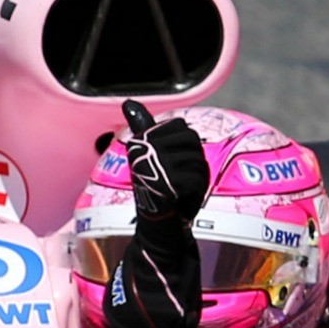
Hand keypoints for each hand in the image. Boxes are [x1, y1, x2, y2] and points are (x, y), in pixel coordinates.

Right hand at [125, 113, 207, 230]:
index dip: (186, 146)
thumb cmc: (156, 187)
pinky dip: (196, 191)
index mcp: (141, 140)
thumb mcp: (148, 154)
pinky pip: (199, 178)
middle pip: (193, 141)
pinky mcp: (170, 183)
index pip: (182, 126)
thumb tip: (129, 103)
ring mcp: (158, 166)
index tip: (174, 162)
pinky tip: (183, 198)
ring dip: (196, 178)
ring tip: (181, 189)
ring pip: (198, 160)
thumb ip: (142, 126)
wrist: (155, 224)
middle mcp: (146, 150)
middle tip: (180, 179)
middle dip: (193, 162)